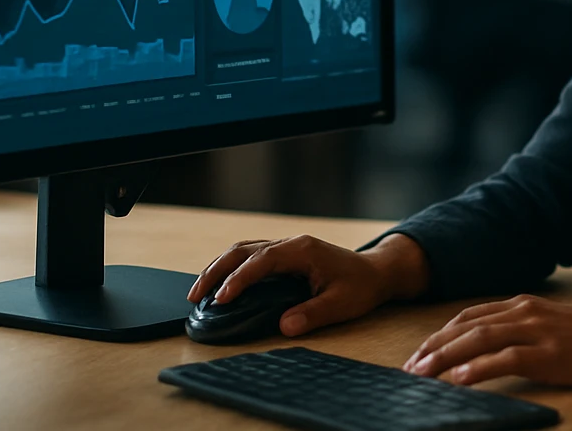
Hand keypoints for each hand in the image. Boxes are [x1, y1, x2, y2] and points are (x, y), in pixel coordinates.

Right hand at [187, 233, 428, 337]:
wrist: (376, 272)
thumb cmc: (361, 286)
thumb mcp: (342, 303)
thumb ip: (313, 314)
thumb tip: (284, 326)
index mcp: (303, 251)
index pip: (262, 261)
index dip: (239, 279)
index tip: (221, 299)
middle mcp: (291, 244)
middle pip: (244, 250)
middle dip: (216, 271)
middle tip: (195, 296)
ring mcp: (287, 247)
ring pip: (244, 250)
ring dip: (218, 268)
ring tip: (198, 292)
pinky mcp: (285, 256)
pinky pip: (251, 256)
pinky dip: (231, 268)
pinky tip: (219, 285)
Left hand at [405, 294, 571, 386]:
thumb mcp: (549, 322)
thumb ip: (519, 328)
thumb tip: (485, 345)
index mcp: (522, 304)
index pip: (469, 315)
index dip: (440, 333)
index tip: (419, 353)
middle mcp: (524, 312)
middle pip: (466, 325)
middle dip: (433, 346)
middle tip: (409, 368)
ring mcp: (535, 331)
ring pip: (479, 339)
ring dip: (445, 357)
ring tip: (423, 374)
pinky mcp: (547, 354)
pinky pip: (505, 359)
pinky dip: (478, 368)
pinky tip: (460, 379)